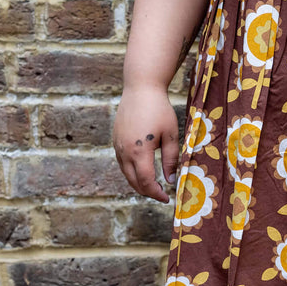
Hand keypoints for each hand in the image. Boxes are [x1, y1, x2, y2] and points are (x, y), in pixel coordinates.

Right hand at [113, 85, 179, 202]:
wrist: (141, 88)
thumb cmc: (159, 109)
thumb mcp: (171, 134)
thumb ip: (171, 159)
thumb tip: (171, 180)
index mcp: (139, 152)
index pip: (146, 182)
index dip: (156, 193)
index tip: (167, 197)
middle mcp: (124, 151)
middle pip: (133, 181)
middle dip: (147, 191)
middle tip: (161, 194)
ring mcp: (117, 145)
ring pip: (125, 173)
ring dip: (138, 182)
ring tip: (152, 184)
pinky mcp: (115, 139)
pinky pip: (121, 162)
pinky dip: (131, 170)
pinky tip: (142, 168)